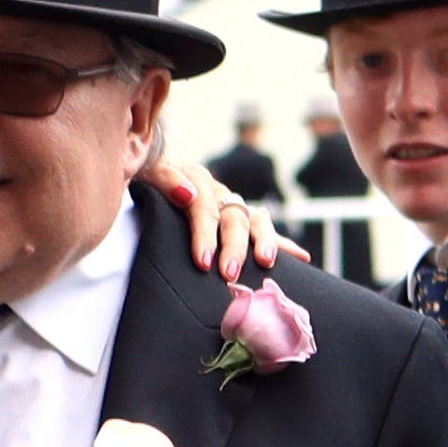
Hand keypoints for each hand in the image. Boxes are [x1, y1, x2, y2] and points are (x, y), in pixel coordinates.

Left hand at [147, 156, 297, 283]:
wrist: (153, 176)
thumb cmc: (145, 179)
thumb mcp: (146, 172)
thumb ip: (162, 178)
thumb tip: (187, 194)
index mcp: (195, 178)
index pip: (203, 206)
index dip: (204, 234)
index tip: (204, 261)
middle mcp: (219, 191)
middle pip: (233, 217)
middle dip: (233, 247)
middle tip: (229, 273)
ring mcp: (232, 204)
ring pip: (254, 221)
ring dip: (262, 242)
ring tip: (266, 262)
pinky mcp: (240, 217)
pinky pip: (264, 230)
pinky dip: (282, 243)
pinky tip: (302, 257)